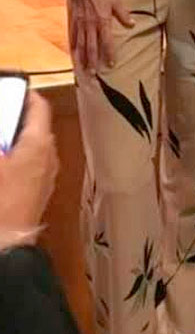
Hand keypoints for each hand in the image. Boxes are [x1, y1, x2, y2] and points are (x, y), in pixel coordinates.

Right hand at [0, 91, 57, 239]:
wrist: (7, 244)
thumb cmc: (0, 197)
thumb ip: (1, 139)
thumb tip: (4, 135)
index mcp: (39, 142)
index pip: (38, 106)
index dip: (25, 95)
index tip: (10, 90)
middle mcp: (49, 154)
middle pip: (36, 126)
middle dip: (16, 119)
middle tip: (3, 114)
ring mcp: (47, 174)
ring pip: (33, 146)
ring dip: (16, 139)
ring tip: (2, 139)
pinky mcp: (40, 191)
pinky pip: (31, 164)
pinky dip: (18, 157)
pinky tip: (3, 163)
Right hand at [67, 0, 133, 73]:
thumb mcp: (116, 1)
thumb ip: (124, 15)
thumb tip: (132, 25)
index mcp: (103, 21)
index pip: (107, 42)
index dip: (109, 54)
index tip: (111, 64)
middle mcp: (91, 25)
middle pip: (91, 47)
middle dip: (93, 61)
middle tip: (93, 73)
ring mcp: (80, 24)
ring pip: (81, 44)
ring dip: (82, 58)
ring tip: (83, 68)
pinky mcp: (73, 20)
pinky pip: (72, 35)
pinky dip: (73, 45)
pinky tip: (73, 53)